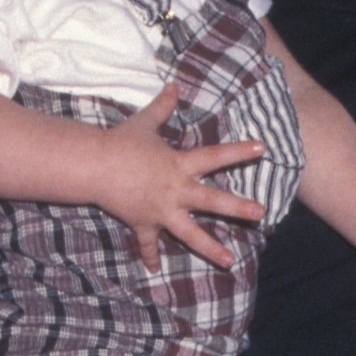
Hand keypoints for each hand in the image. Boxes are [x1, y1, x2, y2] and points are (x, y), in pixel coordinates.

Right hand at [98, 84, 267, 271]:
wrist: (93, 166)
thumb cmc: (120, 142)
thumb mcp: (144, 122)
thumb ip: (163, 106)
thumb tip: (174, 84)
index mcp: (179, 165)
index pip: (215, 156)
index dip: (238, 152)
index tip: (261, 149)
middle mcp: (175, 190)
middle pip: (212, 201)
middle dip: (238, 208)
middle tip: (261, 213)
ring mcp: (160, 211)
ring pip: (189, 234)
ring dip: (210, 248)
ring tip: (229, 260)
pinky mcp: (143, 224)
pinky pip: (148, 243)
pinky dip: (150, 256)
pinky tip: (154, 270)